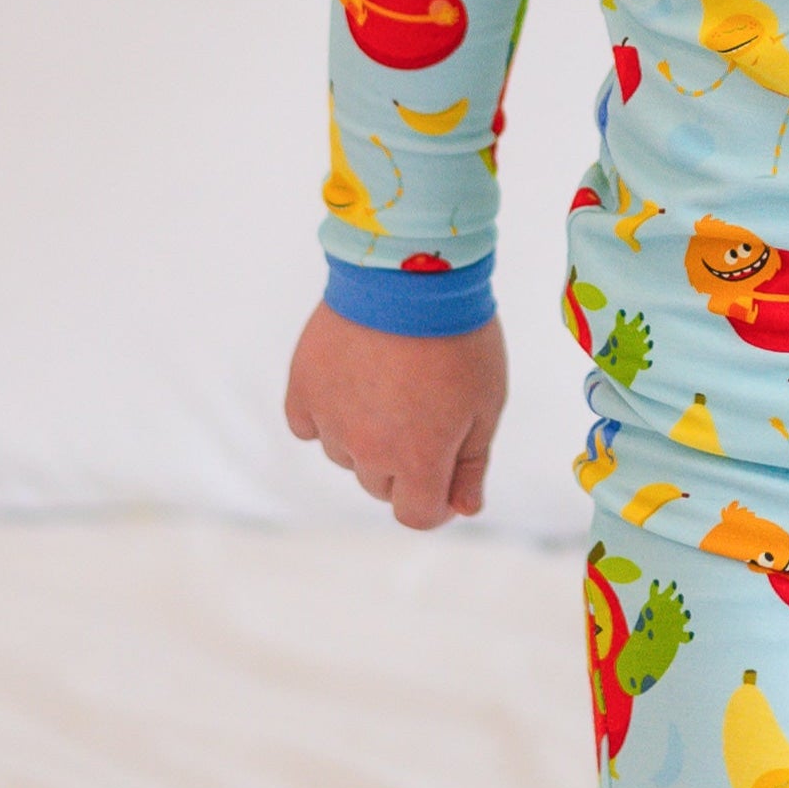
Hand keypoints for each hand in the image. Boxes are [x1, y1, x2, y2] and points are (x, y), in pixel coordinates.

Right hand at [283, 305, 507, 529]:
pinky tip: (351, 383)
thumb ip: (472, 464)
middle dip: (404, 463)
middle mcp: (367, 450)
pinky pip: (308, 425)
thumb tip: (464, 508)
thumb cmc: (459, 336)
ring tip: (390, 384)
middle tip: (423, 409)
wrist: (408, 272)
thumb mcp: (486, 403)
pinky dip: (327, 414)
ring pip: (344, 454)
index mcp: (418, 459)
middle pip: (381, 485)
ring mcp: (329, 419)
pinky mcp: (302, 387)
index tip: (448, 475)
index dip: (437, 502)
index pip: (416, 515)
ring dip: (364, 436)